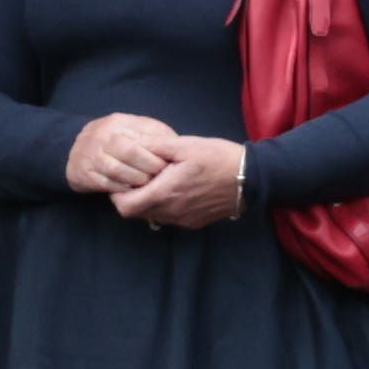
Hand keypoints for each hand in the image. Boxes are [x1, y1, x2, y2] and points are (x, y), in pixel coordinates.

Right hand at [64, 111, 183, 200]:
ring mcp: (89, 154)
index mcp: (117, 122)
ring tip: (147, 185)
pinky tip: (131, 192)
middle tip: (158, 177)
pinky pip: (104, 183)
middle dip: (147, 166)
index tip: (168, 163)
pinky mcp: (82, 173)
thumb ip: (155, 134)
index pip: (141, 135)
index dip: (157, 151)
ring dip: (135, 180)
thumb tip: (177, 145)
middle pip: (128, 151)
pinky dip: (121, 189)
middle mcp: (101, 135)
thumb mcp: (134, 130)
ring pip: (115, 169)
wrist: (79, 151)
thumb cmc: (116, 142)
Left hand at [108, 136, 248, 229]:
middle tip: (139, 178)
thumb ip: (155, 147)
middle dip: (131, 197)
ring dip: (148, 201)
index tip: (125, 178)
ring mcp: (183, 220)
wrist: (250, 178)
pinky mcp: (193, 223)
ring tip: (158, 181)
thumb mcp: (185, 145)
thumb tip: (133, 145)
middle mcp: (171, 212)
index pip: (125, 206)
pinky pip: (169, 218)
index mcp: (165, 193)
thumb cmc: (218, 158)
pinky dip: (165, 206)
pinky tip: (176, 189)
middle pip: (136, 213)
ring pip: (152, 216)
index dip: (118, 194)